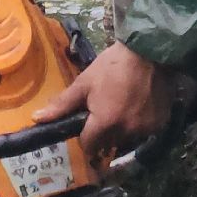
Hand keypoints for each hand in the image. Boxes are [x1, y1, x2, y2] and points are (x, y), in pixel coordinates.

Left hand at [33, 43, 172, 163]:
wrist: (150, 51)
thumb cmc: (113, 65)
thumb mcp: (84, 83)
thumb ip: (62, 105)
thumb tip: (36, 119)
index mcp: (104, 123)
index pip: (88, 145)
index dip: (85, 136)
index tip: (88, 123)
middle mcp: (126, 131)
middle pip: (107, 144)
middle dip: (104, 133)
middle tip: (106, 111)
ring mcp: (145, 129)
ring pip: (127, 139)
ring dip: (122, 130)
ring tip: (124, 107)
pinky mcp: (160, 124)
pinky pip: (144, 132)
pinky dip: (140, 124)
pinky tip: (140, 106)